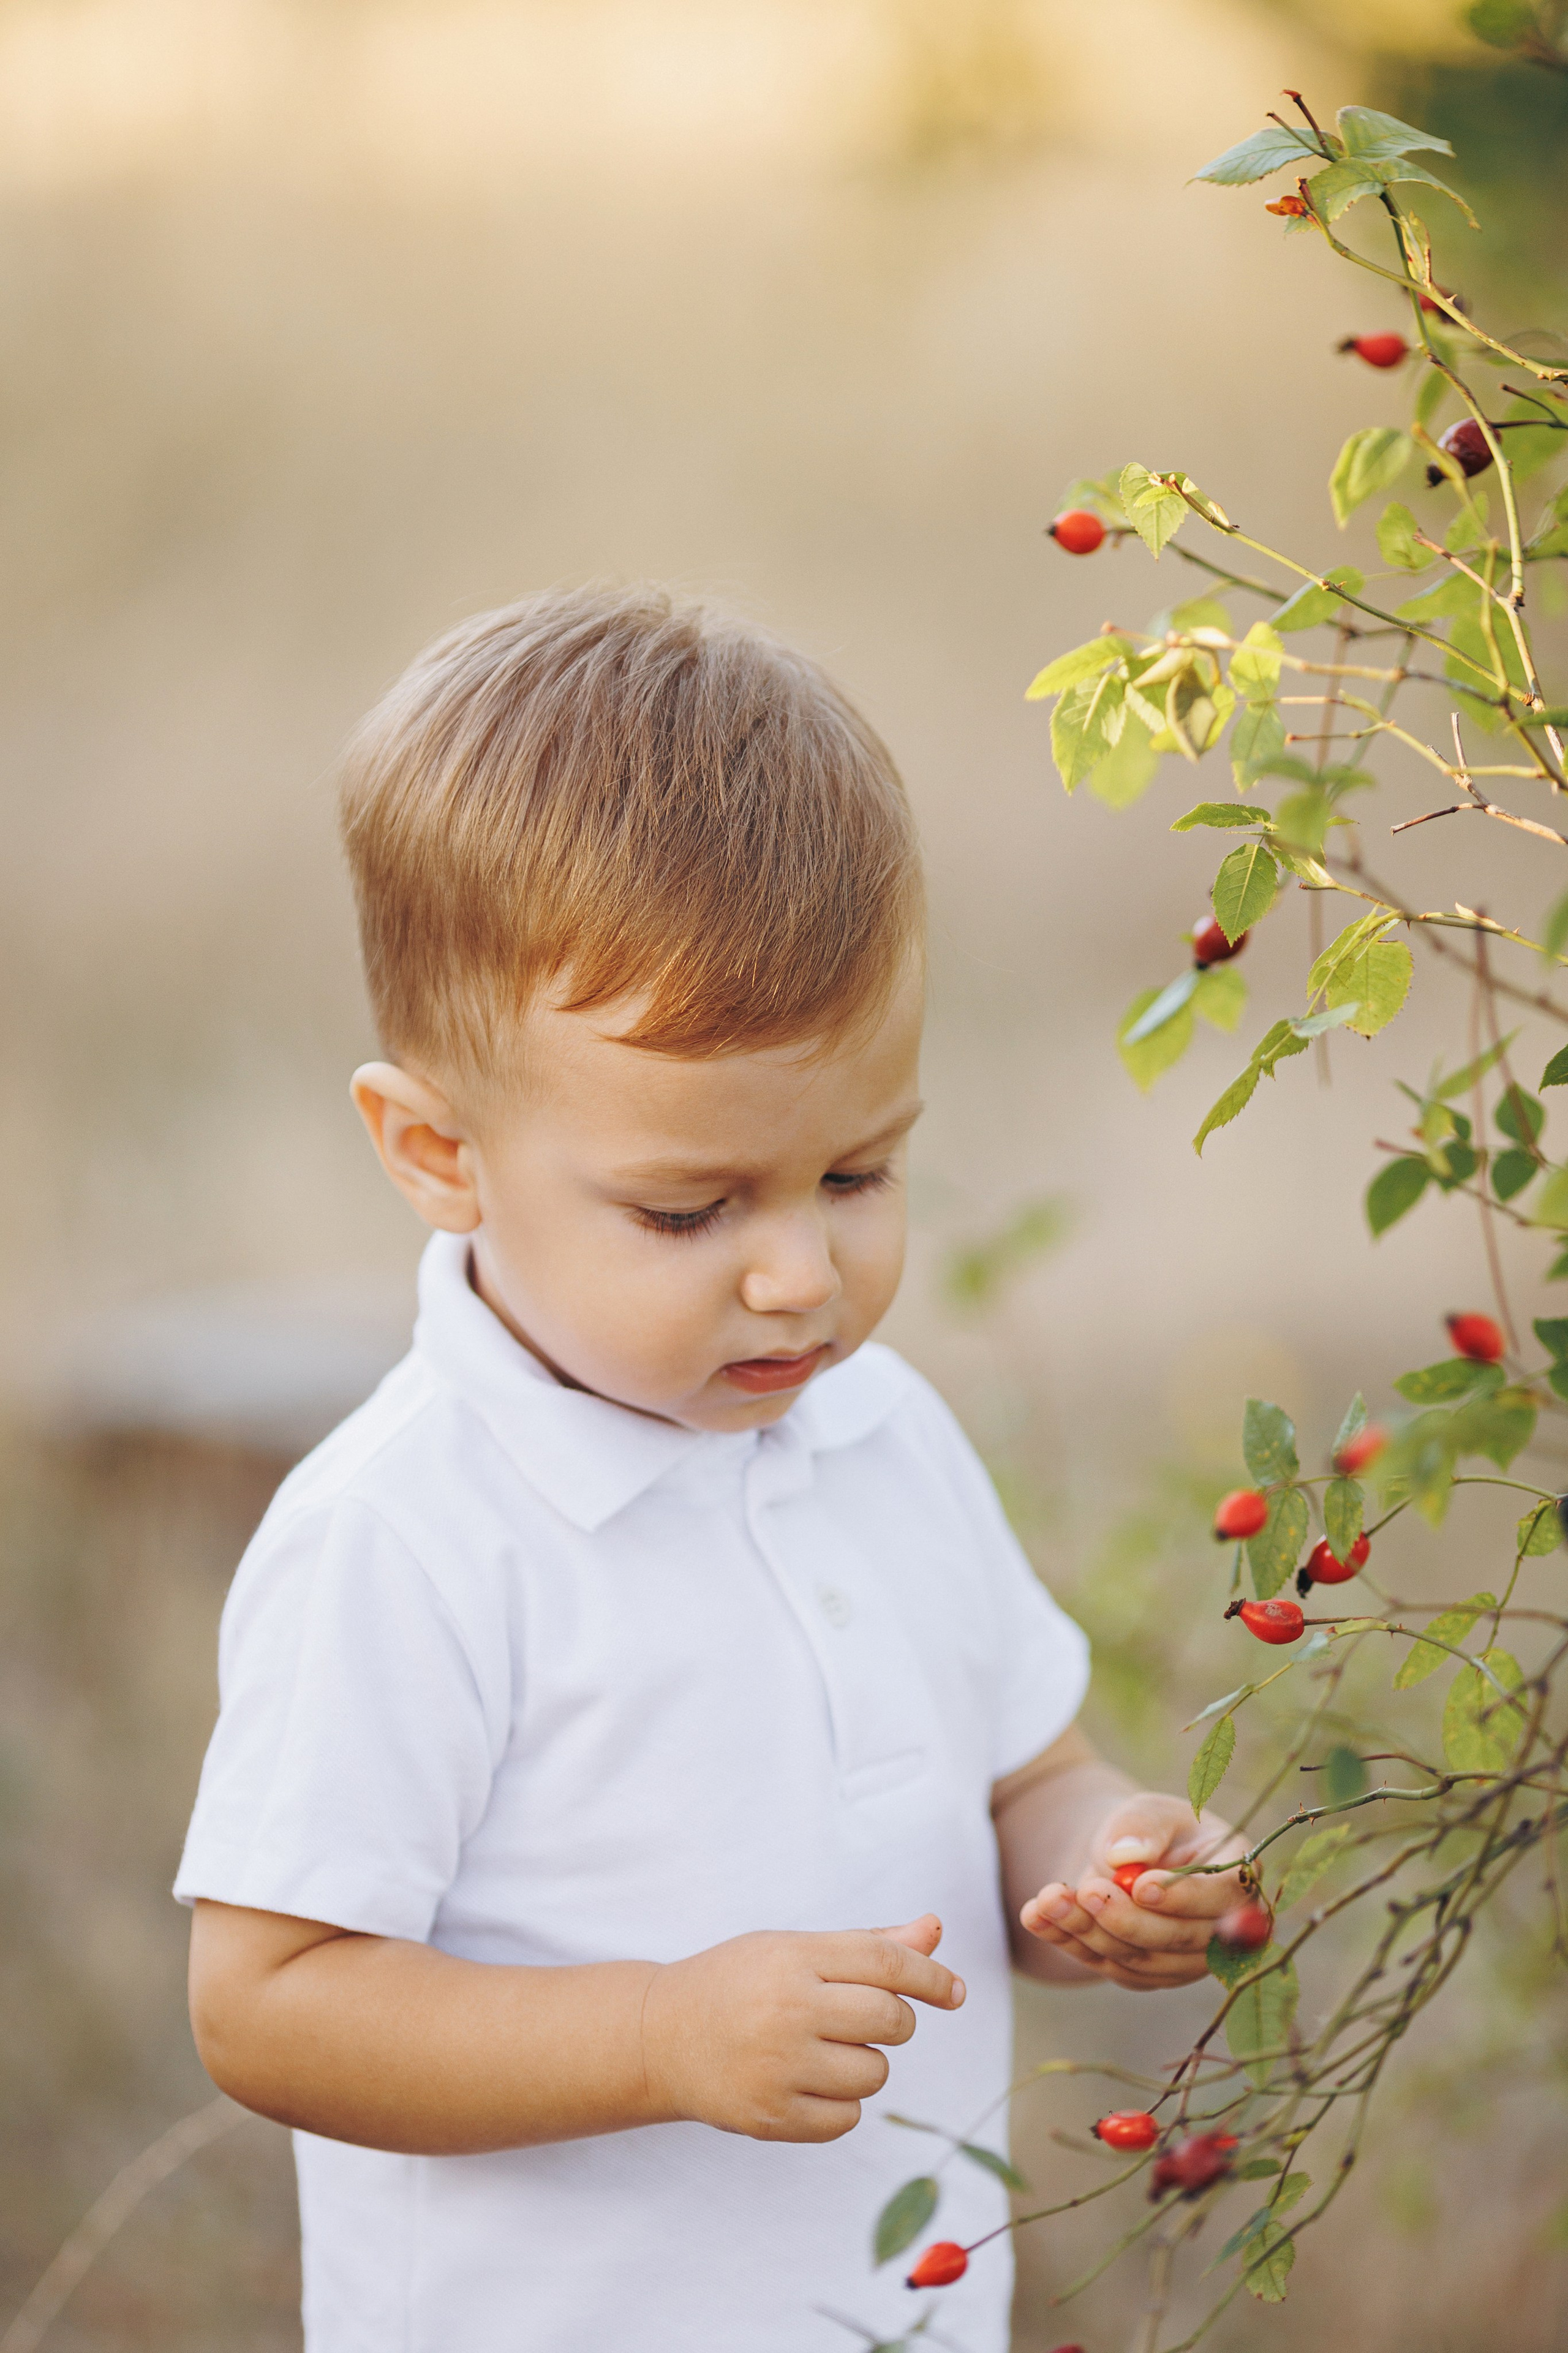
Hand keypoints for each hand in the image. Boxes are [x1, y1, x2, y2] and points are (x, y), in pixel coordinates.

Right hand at [639, 1913, 964, 2142]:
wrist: (659, 2037)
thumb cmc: (738, 1984)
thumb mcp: (793, 1949)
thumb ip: (867, 1945)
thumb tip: (934, 1929)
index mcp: (793, 1958)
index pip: (886, 1962)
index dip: (930, 1976)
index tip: (953, 1992)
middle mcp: (787, 2010)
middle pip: (890, 2018)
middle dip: (895, 2020)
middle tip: (863, 2018)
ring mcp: (778, 2067)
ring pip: (875, 2072)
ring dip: (866, 2063)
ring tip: (823, 2049)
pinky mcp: (771, 2117)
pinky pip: (847, 2117)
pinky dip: (842, 2103)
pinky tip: (808, 2082)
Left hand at [1019, 1793, 1246, 1990]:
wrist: (1121, 1857)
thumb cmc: (1146, 1829)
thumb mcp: (1146, 1811)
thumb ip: (1142, 1826)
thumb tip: (1125, 1856)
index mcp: (1236, 1877)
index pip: (1225, 1898)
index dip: (1185, 1898)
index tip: (1141, 1886)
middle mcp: (1220, 1930)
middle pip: (1181, 1941)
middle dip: (1128, 1920)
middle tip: (1087, 1891)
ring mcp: (1185, 1961)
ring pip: (1140, 1960)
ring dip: (1091, 1932)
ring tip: (1050, 1897)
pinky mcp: (1146, 1975)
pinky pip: (1108, 1966)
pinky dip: (1070, 1942)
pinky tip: (1035, 1915)